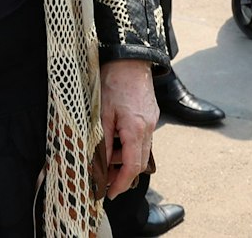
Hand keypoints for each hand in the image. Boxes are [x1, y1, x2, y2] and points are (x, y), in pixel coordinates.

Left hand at [99, 59, 157, 199]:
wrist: (130, 58)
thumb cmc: (113, 82)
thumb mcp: (102, 114)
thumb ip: (102, 142)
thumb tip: (98, 166)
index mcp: (136, 130)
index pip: (132, 167)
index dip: (121, 184)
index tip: (109, 193)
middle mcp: (149, 129)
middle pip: (140, 163)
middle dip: (122, 173)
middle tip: (104, 177)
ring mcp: (152, 122)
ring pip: (141, 151)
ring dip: (124, 157)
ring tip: (106, 149)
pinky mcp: (151, 115)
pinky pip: (142, 138)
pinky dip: (129, 144)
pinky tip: (116, 137)